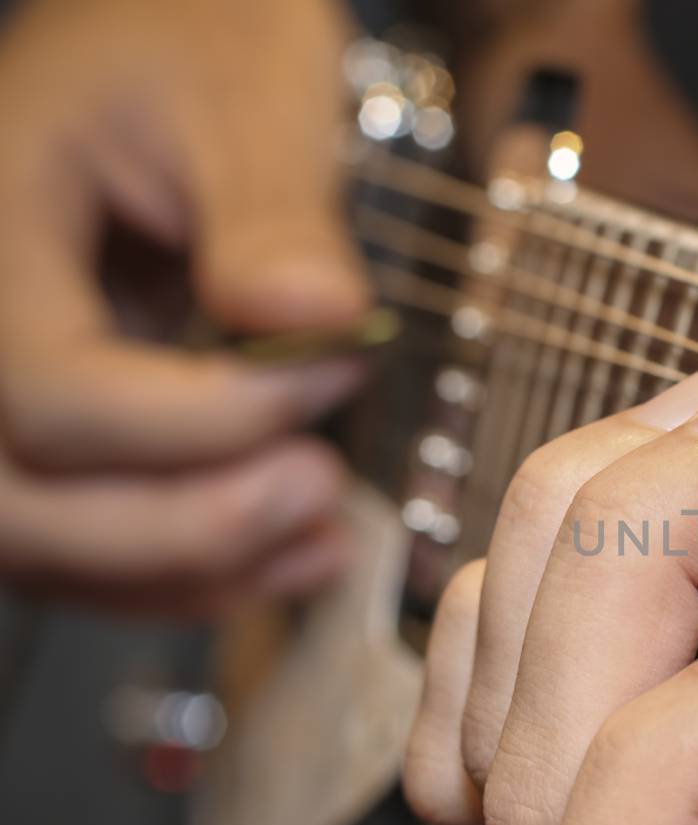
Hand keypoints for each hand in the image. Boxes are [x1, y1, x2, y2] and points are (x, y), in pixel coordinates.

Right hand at [0, 0, 368, 613]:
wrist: (179, 41)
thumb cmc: (196, 42)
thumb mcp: (240, 95)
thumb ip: (269, 210)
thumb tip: (312, 313)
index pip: (55, 392)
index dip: (204, 417)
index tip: (333, 370)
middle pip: (24, 503)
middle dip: (182, 525)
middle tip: (317, 486)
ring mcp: (6, 391)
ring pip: (49, 545)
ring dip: (191, 567)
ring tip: (321, 537)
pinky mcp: (64, 427)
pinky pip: (91, 538)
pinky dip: (189, 568)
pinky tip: (296, 553)